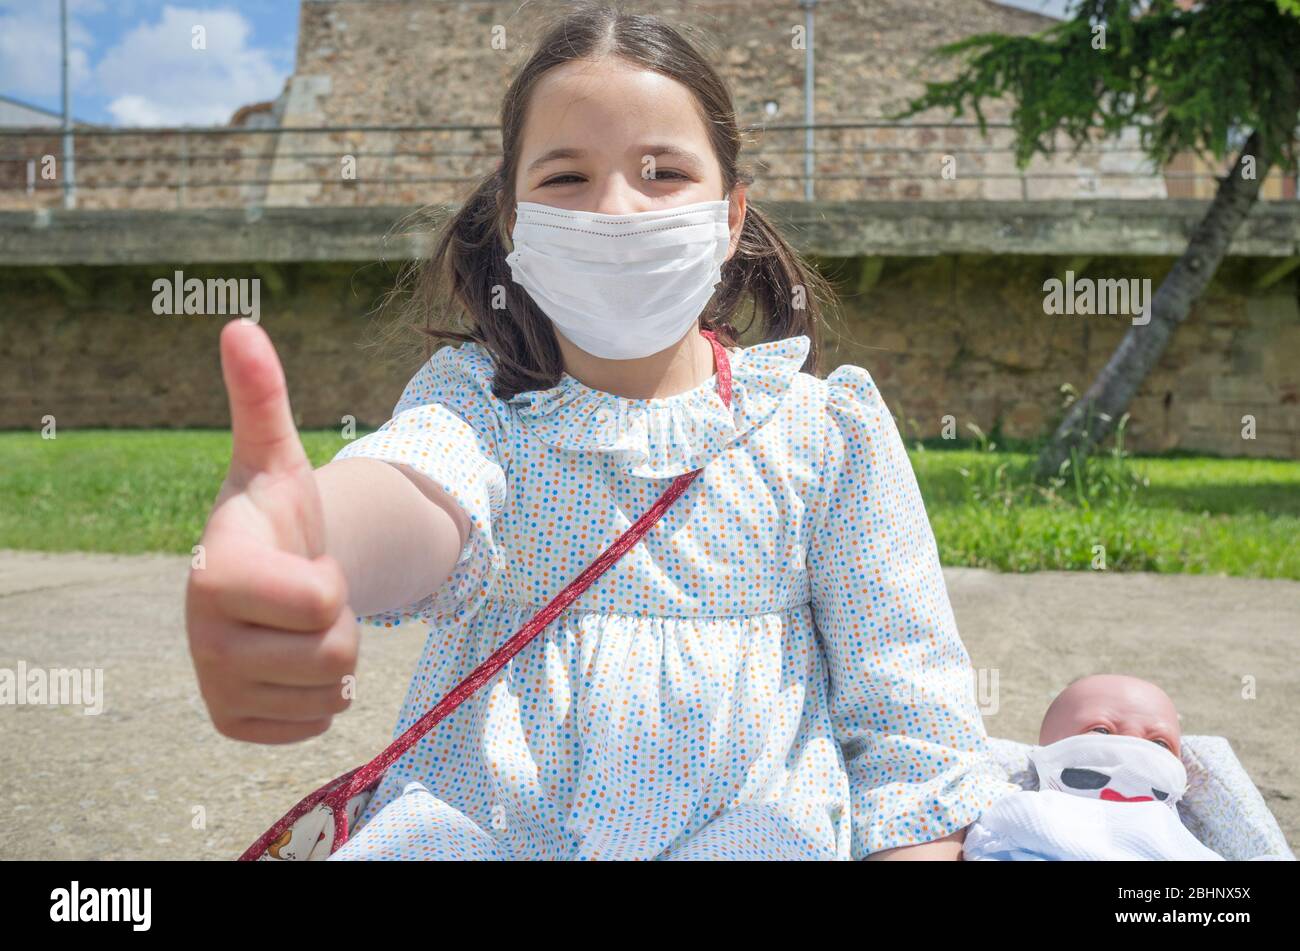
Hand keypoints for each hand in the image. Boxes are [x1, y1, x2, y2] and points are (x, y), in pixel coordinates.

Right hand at [185, 319, 358, 743]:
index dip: (333, 582)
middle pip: (336, 654)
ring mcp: (215, 687)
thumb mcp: (278, 457)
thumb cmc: (276, 515)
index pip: (321, 601)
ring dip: (332, 660)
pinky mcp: (232, 723)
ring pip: (330, 693)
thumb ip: (261, 397)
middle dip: (339, 622)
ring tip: (298, 627)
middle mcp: (202, 638)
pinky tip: (290, 662)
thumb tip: (239, 325)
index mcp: (217, 573)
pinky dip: (318, 697)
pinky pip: (314, 724)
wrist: (261, 577)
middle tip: (309, 600)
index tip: (304, 564)